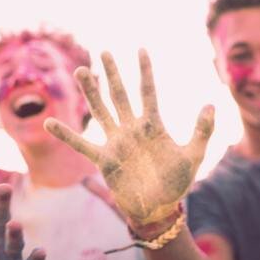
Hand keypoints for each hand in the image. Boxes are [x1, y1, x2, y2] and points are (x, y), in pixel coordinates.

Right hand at [44, 50, 213, 231]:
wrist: (159, 209)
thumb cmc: (177, 183)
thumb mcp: (193, 156)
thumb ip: (203, 131)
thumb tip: (212, 104)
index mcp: (153, 126)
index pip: (148, 92)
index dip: (145, 71)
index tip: (141, 49)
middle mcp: (132, 130)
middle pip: (120, 95)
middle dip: (112, 74)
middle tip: (104, 51)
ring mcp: (116, 143)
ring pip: (101, 111)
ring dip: (91, 92)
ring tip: (81, 71)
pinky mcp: (104, 160)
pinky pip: (82, 144)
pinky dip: (66, 135)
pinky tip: (48, 124)